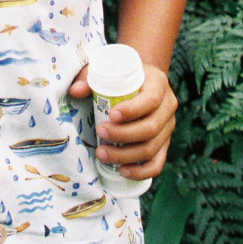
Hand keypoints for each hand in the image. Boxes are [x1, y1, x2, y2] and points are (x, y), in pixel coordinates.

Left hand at [67, 62, 176, 179]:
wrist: (141, 83)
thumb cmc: (121, 77)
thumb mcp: (108, 72)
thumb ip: (90, 79)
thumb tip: (75, 91)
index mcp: (158, 84)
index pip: (151, 100)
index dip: (133, 110)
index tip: (111, 115)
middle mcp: (168, 107)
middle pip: (151, 128)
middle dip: (123, 135)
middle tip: (100, 132)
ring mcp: (167, 128)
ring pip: (152, 148)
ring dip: (125, 155)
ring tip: (101, 153)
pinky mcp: (164, 144)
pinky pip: (157, 163)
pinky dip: (140, 171)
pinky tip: (121, 170)